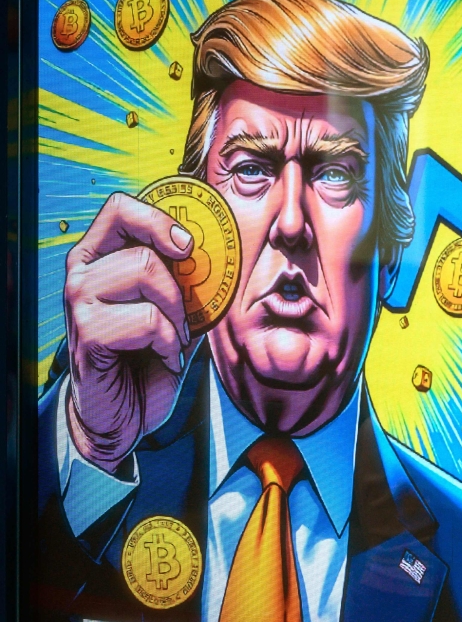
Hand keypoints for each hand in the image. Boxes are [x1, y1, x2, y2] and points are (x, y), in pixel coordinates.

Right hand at [64, 192, 194, 473]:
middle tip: (179, 319)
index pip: (119, 208)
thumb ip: (183, 279)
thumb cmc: (147, 356)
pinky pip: (148, 321)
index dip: (159, 220)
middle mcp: (82, 272)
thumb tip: (222, 252)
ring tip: (168, 339)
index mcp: (99, 256)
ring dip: (175, 317)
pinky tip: (158, 357)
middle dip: (180, 290)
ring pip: (147, 278)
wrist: (123, 413)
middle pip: (145, 251)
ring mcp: (79, 302)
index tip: (187, 247)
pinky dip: (168, 343)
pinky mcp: (87, 334)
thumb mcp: (173, 310)